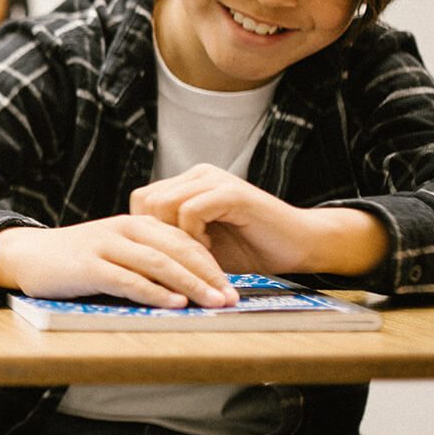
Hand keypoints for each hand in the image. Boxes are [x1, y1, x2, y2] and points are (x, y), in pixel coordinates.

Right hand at [0, 214, 238, 308]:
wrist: (28, 255)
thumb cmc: (77, 259)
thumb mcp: (116, 250)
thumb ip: (146, 259)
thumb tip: (186, 283)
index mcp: (137, 223)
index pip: (184, 240)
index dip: (212, 262)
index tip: (232, 285)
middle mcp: (126, 230)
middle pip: (178, 250)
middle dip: (209, 275)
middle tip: (232, 297)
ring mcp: (107, 246)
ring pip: (159, 263)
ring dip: (191, 284)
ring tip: (213, 302)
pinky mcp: (90, 266)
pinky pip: (129, 279)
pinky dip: (155, 292)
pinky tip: (175, 304)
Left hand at [129, 164, 389, 275]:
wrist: (298, 245)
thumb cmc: (250, 249)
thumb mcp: (201, 245)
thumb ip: (172, 239)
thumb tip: (134, 254)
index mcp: (189, 183)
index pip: (141, 200)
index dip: (146, 231)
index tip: (165, 258)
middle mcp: (198, 174)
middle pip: (146, 201)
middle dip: (157, 236)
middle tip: (179, 260)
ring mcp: (214, 180)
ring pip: (164, 204)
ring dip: (175, 238)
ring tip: (196, 256)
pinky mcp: (231, 192)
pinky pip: (190, 211)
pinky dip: (194, 237)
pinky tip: (211, 252)